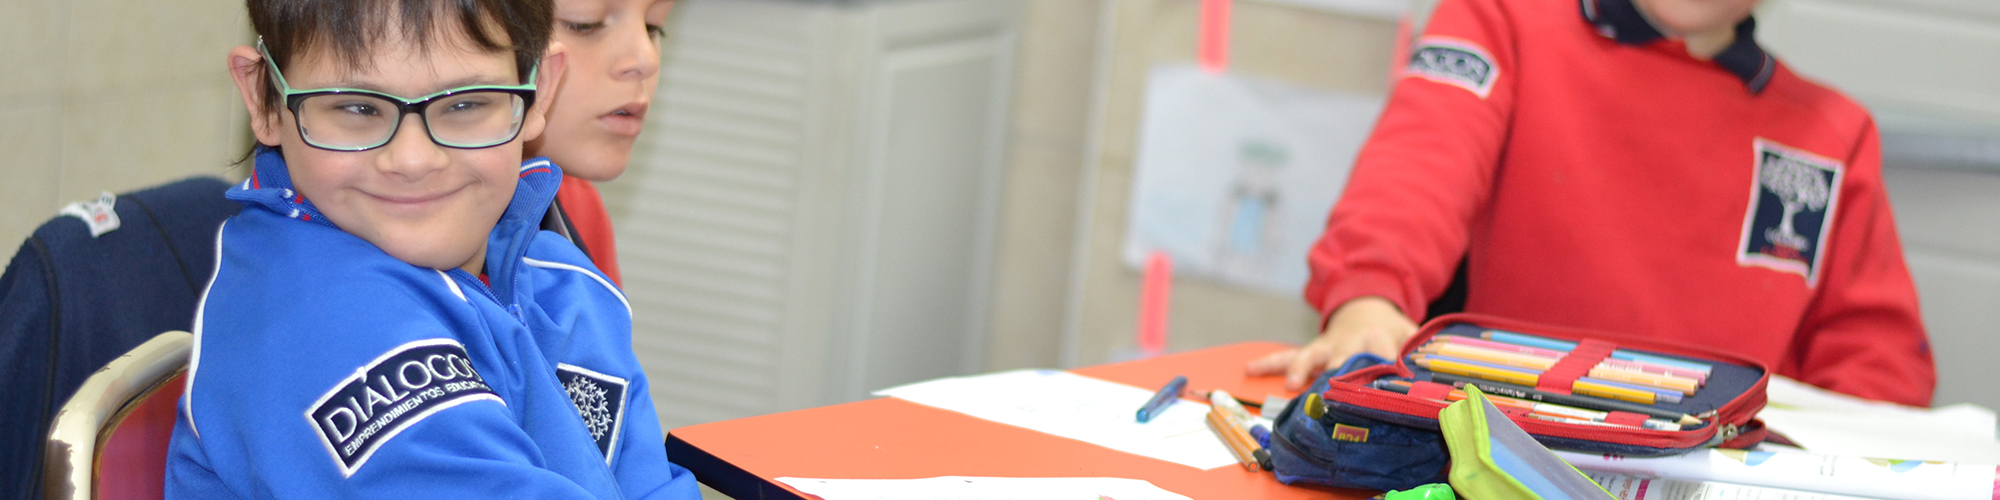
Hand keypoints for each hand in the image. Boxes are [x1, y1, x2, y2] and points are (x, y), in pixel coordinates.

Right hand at [1245, 297, 1418, 390]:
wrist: (1366, 305)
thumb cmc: (1391, 329)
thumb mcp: (1412, 336)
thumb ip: (1421, 353)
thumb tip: (1431, 376)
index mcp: (1378, 337)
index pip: (1382, 357)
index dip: (1382, 372)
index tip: (1382, 393)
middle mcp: (1349, 341)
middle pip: (1342, 361)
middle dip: (1336, 378)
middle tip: (1332, 399)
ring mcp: (1327, 346)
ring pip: (1310, 356)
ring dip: (1301, 369)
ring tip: (1292, 386)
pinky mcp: (1312, 350)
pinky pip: (1286, 355)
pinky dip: (1268, 362)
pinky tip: (1250, 369)